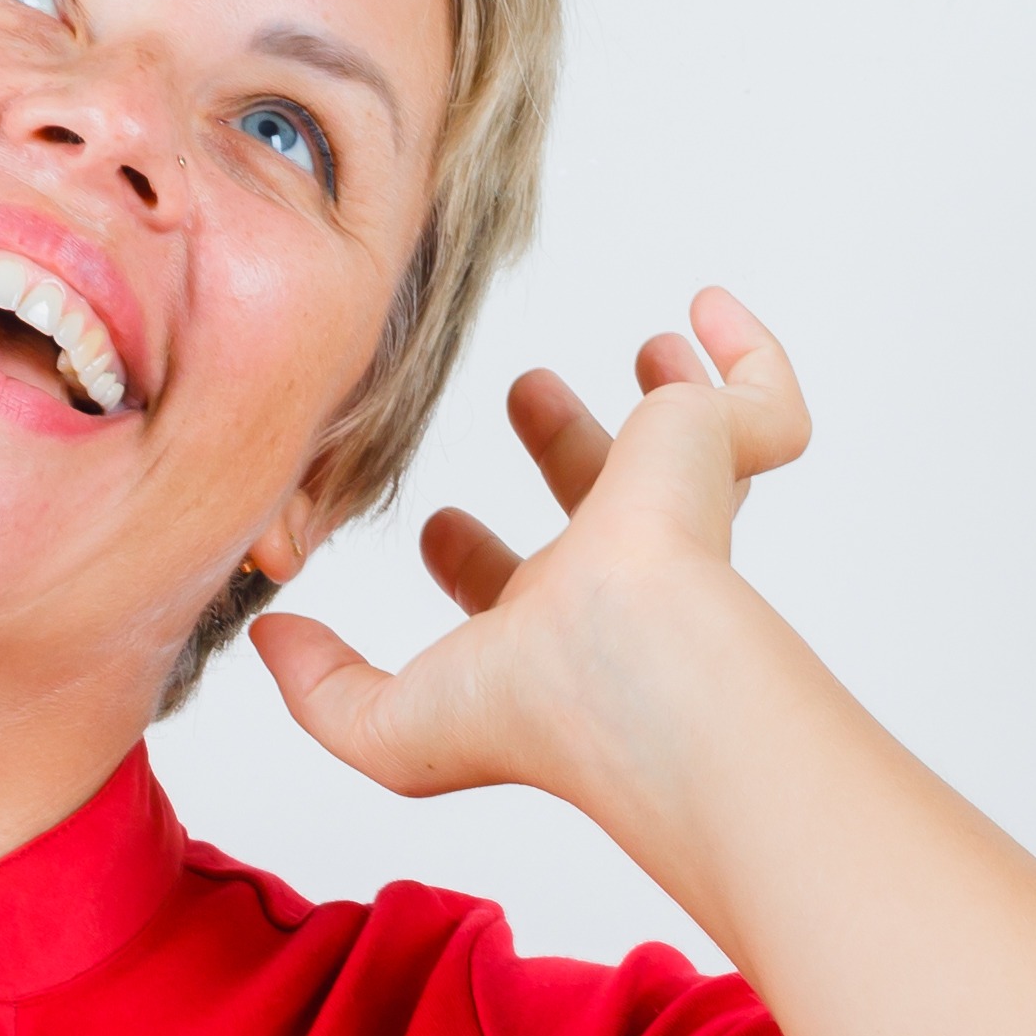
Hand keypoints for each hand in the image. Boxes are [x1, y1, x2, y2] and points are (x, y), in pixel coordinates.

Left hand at [249, 286, 812, 824]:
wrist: (637, 667)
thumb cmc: (533, 711)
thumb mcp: (391, 726)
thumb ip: (322, 691)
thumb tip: (272, 639)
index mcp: (551, 630)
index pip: (511, 590)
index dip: (471, 559)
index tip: (433, 525)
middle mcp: (624, 571)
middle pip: (594, 495)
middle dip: (559, 445)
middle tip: (521, 393)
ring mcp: (681, 508)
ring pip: (689, 447)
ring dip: (665, 396)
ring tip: (649, 345)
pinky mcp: (724, 448)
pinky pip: (764, 397)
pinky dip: (749, 354)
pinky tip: (710, 309)